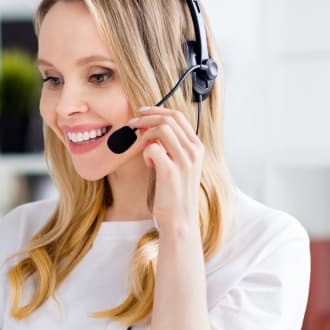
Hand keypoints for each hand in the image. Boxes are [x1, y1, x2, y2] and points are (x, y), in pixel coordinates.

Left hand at [128, 106, 203, 236]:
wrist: (180, 219)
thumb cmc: (175, 193)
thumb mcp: (178, 165)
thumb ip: (170, 147)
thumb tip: (150, 131)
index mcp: (197, 147)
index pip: (178, 116)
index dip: (157, 110)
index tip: (142, 112)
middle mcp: (194, 151)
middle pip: (169, 118)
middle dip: (147, 117)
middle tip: (132, 124)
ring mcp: (184, 161)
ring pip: (162, 129)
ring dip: (145, 133)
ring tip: (140, 146)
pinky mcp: (170, 171)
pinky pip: (152, 148)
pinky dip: (145, 152)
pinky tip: (149, 164)